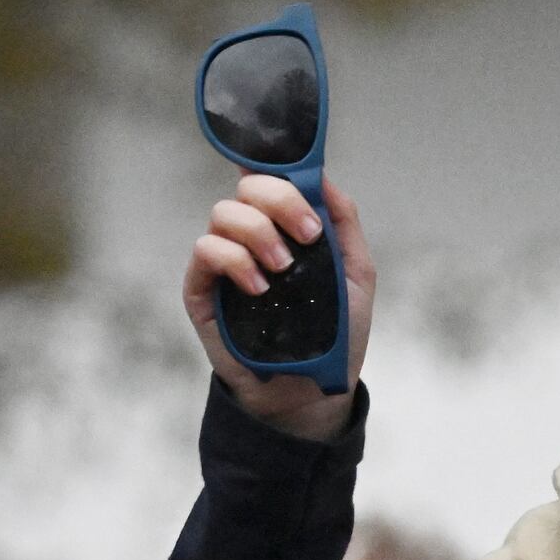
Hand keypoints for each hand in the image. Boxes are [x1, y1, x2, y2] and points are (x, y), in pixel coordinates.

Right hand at [185, 174, 376, 440]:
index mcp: (285, 227)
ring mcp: (224, 261)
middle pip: (248, 187)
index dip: (281, 169)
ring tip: (283, 270)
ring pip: (224, 213)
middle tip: (308, 235)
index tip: (309, 192)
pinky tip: (259, 288)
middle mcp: (251, 237)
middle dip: (281, 200)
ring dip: (258, 233)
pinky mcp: (203, 289)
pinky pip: (205, 250)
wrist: (313, 390)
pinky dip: (233, 260)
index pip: (271, 177)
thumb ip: (344, 223)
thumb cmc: (334, 334)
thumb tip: (322, 176)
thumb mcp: (356, 274)